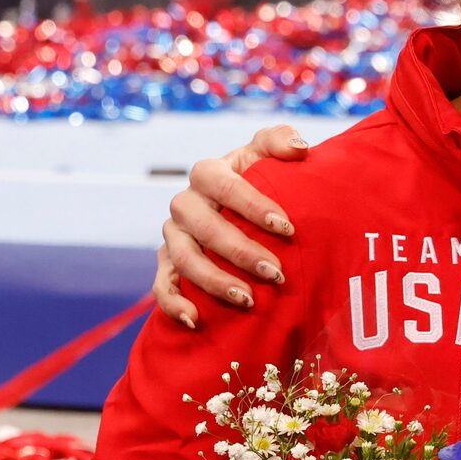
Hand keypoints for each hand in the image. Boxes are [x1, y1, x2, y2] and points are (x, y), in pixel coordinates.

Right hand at [154, 125, 309, 325]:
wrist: (239, 210)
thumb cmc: (258, 179)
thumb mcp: (266, 155)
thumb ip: (280, 140)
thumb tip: (299, 148)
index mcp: (207, 173)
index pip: (223, 184)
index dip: (253, 205)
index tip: (287, 227)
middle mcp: (185, 203)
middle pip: (203, 226)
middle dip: (240, 251)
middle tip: (276, 273)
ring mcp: (173, 236)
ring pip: (183, 258)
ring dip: (214, 281)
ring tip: (249, 300)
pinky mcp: (167, 264)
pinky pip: (161, 286)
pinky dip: (173, 303)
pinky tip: (196, 319)